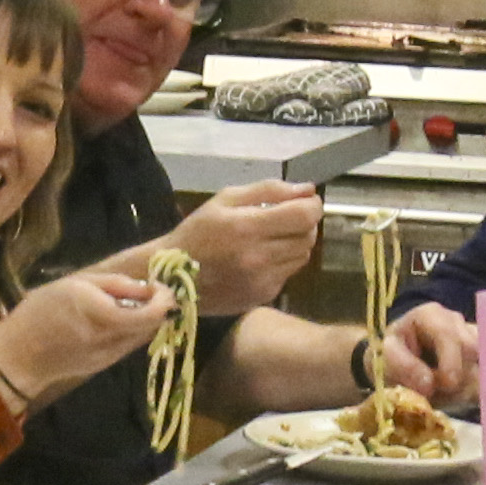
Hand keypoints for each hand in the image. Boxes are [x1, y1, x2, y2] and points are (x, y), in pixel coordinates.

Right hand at [0, 265, 175, 409]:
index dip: (164, 300)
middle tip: (149, 291)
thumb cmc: (40, 312)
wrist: (18, 356)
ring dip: (145, 319)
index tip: (161, 286)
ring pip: (143, 335)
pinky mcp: (105, 365)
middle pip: (153, 326)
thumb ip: (114, 285)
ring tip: (128, 303)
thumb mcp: (74, 284)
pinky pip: (129, 344)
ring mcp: (110, 356)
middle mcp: (111, 339)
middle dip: (159, 308)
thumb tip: (149, 288)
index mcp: (102, 315)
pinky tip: (114, 320)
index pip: (151, 314)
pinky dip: (131, 330)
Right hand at [163, 182, 325, 316]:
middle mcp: (259, 257)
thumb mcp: (225, 199)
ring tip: (273, 237)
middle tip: (287, 218)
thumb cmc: (198, 232)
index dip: (312, 205)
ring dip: (295, 242)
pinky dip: (283, 262)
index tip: (306, 201)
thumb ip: (268, 190)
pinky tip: (261, 258)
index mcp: (247, 227)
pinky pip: (288, 273)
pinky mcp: (263, 295)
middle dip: (304, 223)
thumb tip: (307, 189)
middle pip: (308, 236)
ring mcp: (263, 280)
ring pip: (302, 255)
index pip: (304, 215)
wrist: (173, 277)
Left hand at [367, 302, 482, 411]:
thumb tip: (430, 384)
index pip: (448, 334)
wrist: (399, 361)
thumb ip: (404, 367)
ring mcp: (473, 338)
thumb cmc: (391, 355)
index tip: (448, 384)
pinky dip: (477, 389)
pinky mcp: (482, 356)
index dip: (451, 360)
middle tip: (443, 394)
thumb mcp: (386, 358)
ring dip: (468, 384)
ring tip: (447, 395)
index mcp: (430, 316)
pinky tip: (462, 395)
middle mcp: (456, 322)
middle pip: (472, 348)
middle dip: (460, 375)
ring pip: (484, 363)